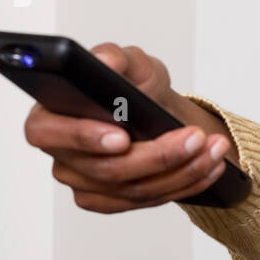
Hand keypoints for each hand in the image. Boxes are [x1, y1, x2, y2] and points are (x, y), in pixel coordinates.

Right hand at [22, 43, 233, 212]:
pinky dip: (185, 184)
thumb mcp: (131, 63)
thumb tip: (105, 60)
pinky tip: (209, 167)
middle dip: (158, 156)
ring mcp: (84, 184)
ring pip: (133, 189)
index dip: (81, 137)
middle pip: (105, 169)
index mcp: (49, 117)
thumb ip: (116, 57)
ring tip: (214, 148)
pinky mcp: (110, 202)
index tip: (121, 137)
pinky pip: (149, 201)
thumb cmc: (134, 87)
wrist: (155, 112)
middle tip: (194, 138)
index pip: (46, 133)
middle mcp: (62, 156)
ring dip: (182, 170)